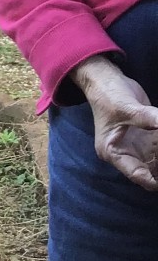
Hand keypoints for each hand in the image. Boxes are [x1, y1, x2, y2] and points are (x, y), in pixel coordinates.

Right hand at [74, 56, 157, 190]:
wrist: (107, 80)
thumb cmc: (109, 95)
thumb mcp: (128, 108)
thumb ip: (150, 119)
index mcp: (113, 152)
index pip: (137, 174)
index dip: (155, 180)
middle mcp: (125, 154)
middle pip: (150, 172)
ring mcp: (137, 147)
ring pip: (157, 163)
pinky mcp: (147, 139)